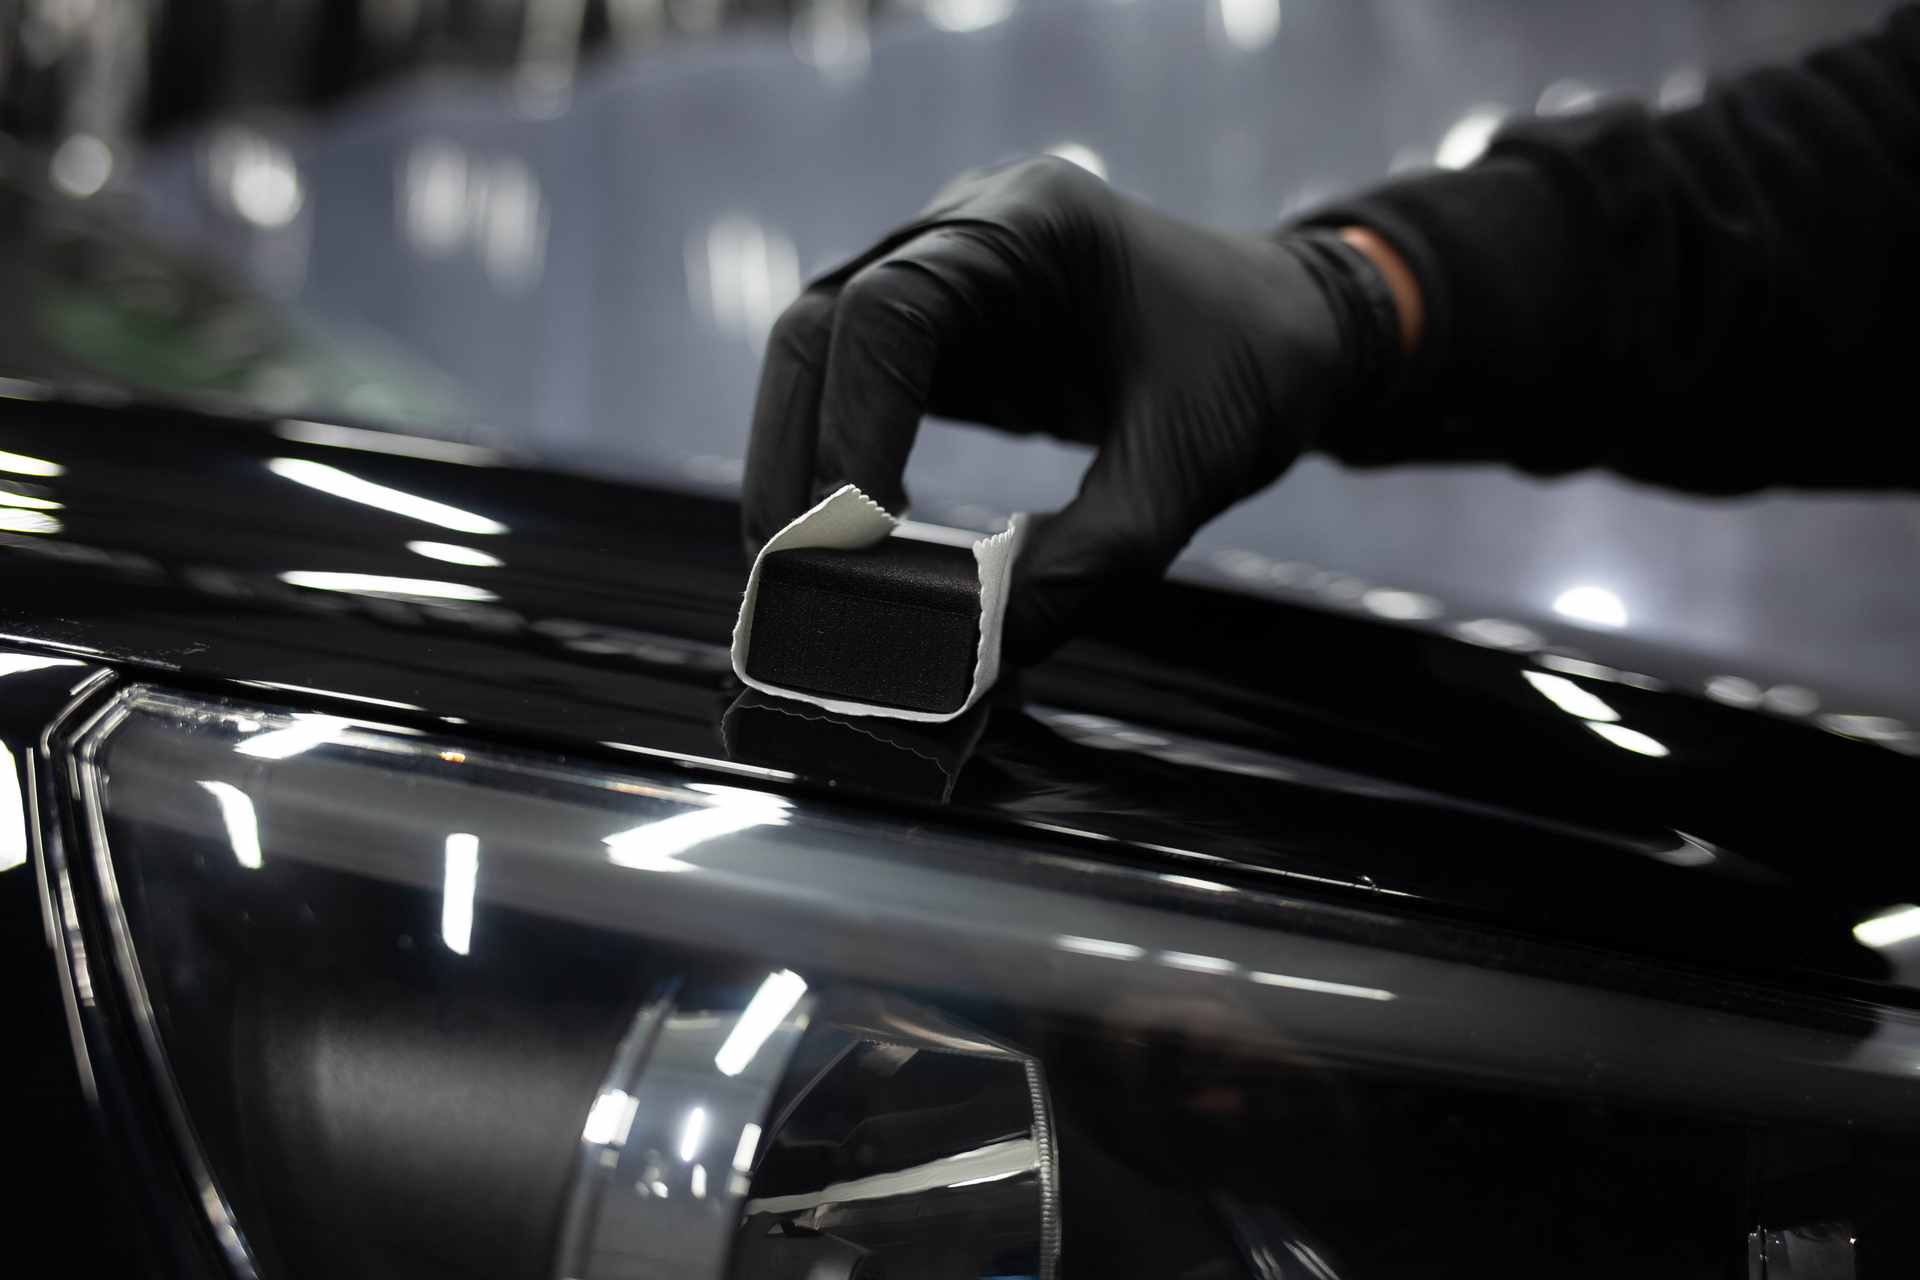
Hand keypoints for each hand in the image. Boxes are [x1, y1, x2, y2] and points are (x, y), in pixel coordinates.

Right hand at [743, 156, 1398, 661]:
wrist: (1296, 332)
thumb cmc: (1258, 372)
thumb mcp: (1185, 475)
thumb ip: (1084, 566)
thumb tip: (969, 663)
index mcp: (1032, 224)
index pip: (889, 310)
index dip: (850, 426)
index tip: (849, 540)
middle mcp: (966, 230)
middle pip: (819, 327)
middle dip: (794, 456)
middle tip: (786, 579)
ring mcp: (943, 273)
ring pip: (817, 357)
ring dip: (800, 463)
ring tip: (800, 575)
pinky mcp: (943, 330)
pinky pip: (856, 389)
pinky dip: (839, 463)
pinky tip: (852, 543)